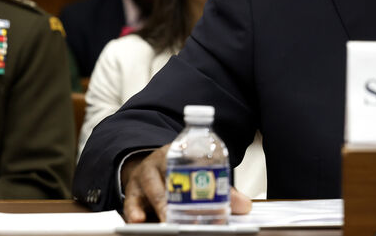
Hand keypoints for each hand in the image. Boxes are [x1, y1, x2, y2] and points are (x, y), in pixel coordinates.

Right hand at [121, 144, 252, 222]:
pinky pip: (131, 203)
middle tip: (194, 216)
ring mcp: (143, 178)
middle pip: (172, 179)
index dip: (202, 178)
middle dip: (182, 198)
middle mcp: (159, 163)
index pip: (192, 163)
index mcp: (180, 154)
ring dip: (161, 207)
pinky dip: (134, 212)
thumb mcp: (196, 173)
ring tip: (169, 221)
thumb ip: (220, 189)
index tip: (211, 195)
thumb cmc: (176, 171)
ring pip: (151, 191)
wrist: (149, 166)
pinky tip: (139, 220)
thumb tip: (244, 206)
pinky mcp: (131, 194)